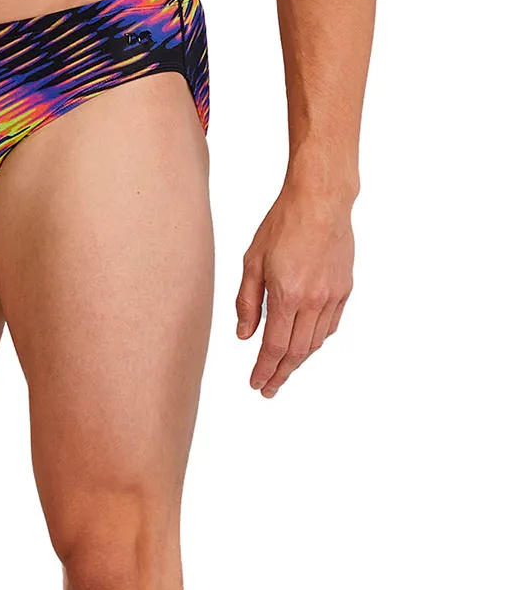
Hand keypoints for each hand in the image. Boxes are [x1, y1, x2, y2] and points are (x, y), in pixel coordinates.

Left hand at [236, 181, 353, 397]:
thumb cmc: (282, 225)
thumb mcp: (251, 262)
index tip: (257, 384)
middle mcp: (313, 301)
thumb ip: (247, 302)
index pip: (275, 347)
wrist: (320, 201)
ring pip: (316, 341)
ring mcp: (332, 296)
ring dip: (299, 360)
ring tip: (284, 369)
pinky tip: (306, 343)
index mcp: (286, 295)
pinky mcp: (345, 288)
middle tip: (269, 388)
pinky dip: (317, 339)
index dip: (265, 370)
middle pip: (297, 352)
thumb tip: (244, 335)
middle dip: (281, 373)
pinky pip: (331, 325)